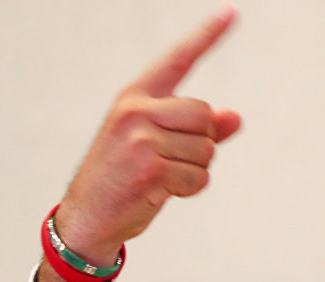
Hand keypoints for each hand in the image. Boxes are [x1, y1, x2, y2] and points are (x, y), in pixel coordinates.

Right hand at [54, 4, 241, 265]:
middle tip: (170, 161)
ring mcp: (140, 139)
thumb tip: (236, 117)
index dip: (207, 36)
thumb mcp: (158, 145)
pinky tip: (160, 192)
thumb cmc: (126, 177)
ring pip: (207, 150)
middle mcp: (136, 111)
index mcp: (136, 97)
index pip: (178, 60)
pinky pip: (199, 178)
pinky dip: (189, 190)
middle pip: (206, 116)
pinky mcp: (149, 169)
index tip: (233, 11)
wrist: (88, 217)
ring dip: (195, 171)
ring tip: (162, 178)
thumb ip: (198, 130)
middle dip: (201, 144)